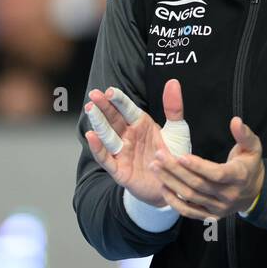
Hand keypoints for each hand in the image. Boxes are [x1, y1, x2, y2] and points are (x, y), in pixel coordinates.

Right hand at [83, 79, 186, 207]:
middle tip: (94, 95)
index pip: (126, 108)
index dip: (118, 100)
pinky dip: (98, 148)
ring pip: (107, 135)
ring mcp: (122, 152)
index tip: (109, 91)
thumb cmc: (173, 156)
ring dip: (98, 123)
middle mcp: (128, 136)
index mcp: (140, 124)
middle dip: (103, 107)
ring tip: (90, 109)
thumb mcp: (176, 131)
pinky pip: (106, 158)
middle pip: (113, 119)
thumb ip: (173, 108)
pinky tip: (91, 136)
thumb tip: (173, 82)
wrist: (173, 185)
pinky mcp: (119, 170)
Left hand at [151, 116, 264, 221]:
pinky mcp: (211, 215)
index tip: (181, 156)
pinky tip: (163, 187)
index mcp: (239, 177)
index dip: (198, 166)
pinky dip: (174, 201)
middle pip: (198, 185)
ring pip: (190, 197)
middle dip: (176, 170)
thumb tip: (235, 120)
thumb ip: (244, 134)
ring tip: (155, 167)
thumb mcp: (252, 147)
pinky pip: (189, 212)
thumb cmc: (250, 165)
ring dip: (171, 183)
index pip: (217, 174)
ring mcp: (219, 208)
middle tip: (159, 156)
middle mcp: (229, 195)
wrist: (255, 192)